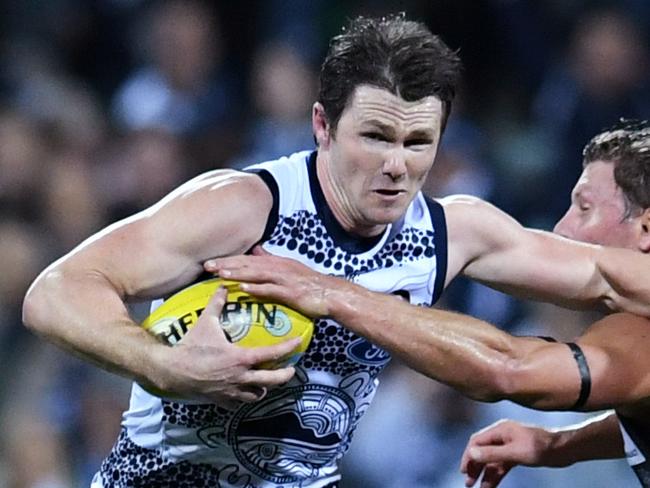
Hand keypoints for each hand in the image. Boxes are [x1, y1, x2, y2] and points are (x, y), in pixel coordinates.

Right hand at [151, 286, 299, 406]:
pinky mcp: (221, 399)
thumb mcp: (205, 322)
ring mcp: (232, 391)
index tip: (298, 343)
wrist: (172, 371)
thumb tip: (223, 287)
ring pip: (257, 395)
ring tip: (267, 381)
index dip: (287, 348)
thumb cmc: (191, 347)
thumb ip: (217, 304)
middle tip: (291, 369)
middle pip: (272, 380)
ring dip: (265, 388)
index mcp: (241, 358)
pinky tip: (244, 391)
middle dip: (285, 375)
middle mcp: (241, 377)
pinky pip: (238, 403)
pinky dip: (244, 398)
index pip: (271, 354)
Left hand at [204, 246, 341, 317]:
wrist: (331, 294)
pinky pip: (271, 290)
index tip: (212, 261)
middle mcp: (278, 267)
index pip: (248, 259)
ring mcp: (284, 279)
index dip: (230, 260)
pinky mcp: (291, 292)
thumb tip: (256, 250)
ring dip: (238, 273)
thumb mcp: (289, 267)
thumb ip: (271, 260)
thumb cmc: (309, 284)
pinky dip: (257, 289)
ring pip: (257, 274)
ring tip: (221, 274)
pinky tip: (244, 289)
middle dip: (228, 264)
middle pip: (248, 264)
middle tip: (207, 265)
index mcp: (276, 262)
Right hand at [460, 419, 556, 487]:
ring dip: (485, 474)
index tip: (464, 472)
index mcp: (500, 430)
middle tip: (469, 482)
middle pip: (482, 451)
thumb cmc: (541, 447)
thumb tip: (471, 453)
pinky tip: (491, 485)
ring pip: (491, 460)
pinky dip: (496, 475)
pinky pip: (501, 465)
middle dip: (475, 467)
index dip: (468, 456)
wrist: (564, 449)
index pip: (476, 442)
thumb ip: (493, 453)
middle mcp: (502, 436)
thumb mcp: (515, 452)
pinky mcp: (517, 454)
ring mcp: (509, 445)